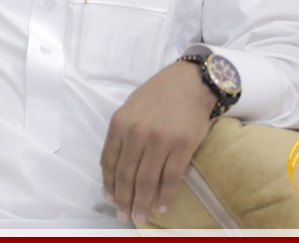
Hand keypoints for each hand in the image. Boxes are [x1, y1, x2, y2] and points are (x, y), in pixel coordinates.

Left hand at [100, 60, 216, 223]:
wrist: (189, 83)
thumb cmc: (157, 95)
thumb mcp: (130, 108)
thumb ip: (120, 134)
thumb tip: (112, 165)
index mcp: (120, 123)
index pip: (109, 161)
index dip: (109, 184)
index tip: (110, 199)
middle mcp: (137, 133)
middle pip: (126, 174)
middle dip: (123, 199)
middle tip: (123, 215)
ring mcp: (160, 141)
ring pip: (146, 180)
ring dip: (141, 202)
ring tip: (139, 216)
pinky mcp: (182, 147)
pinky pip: (171, 178)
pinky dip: (166, 196)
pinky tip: (162, 208)